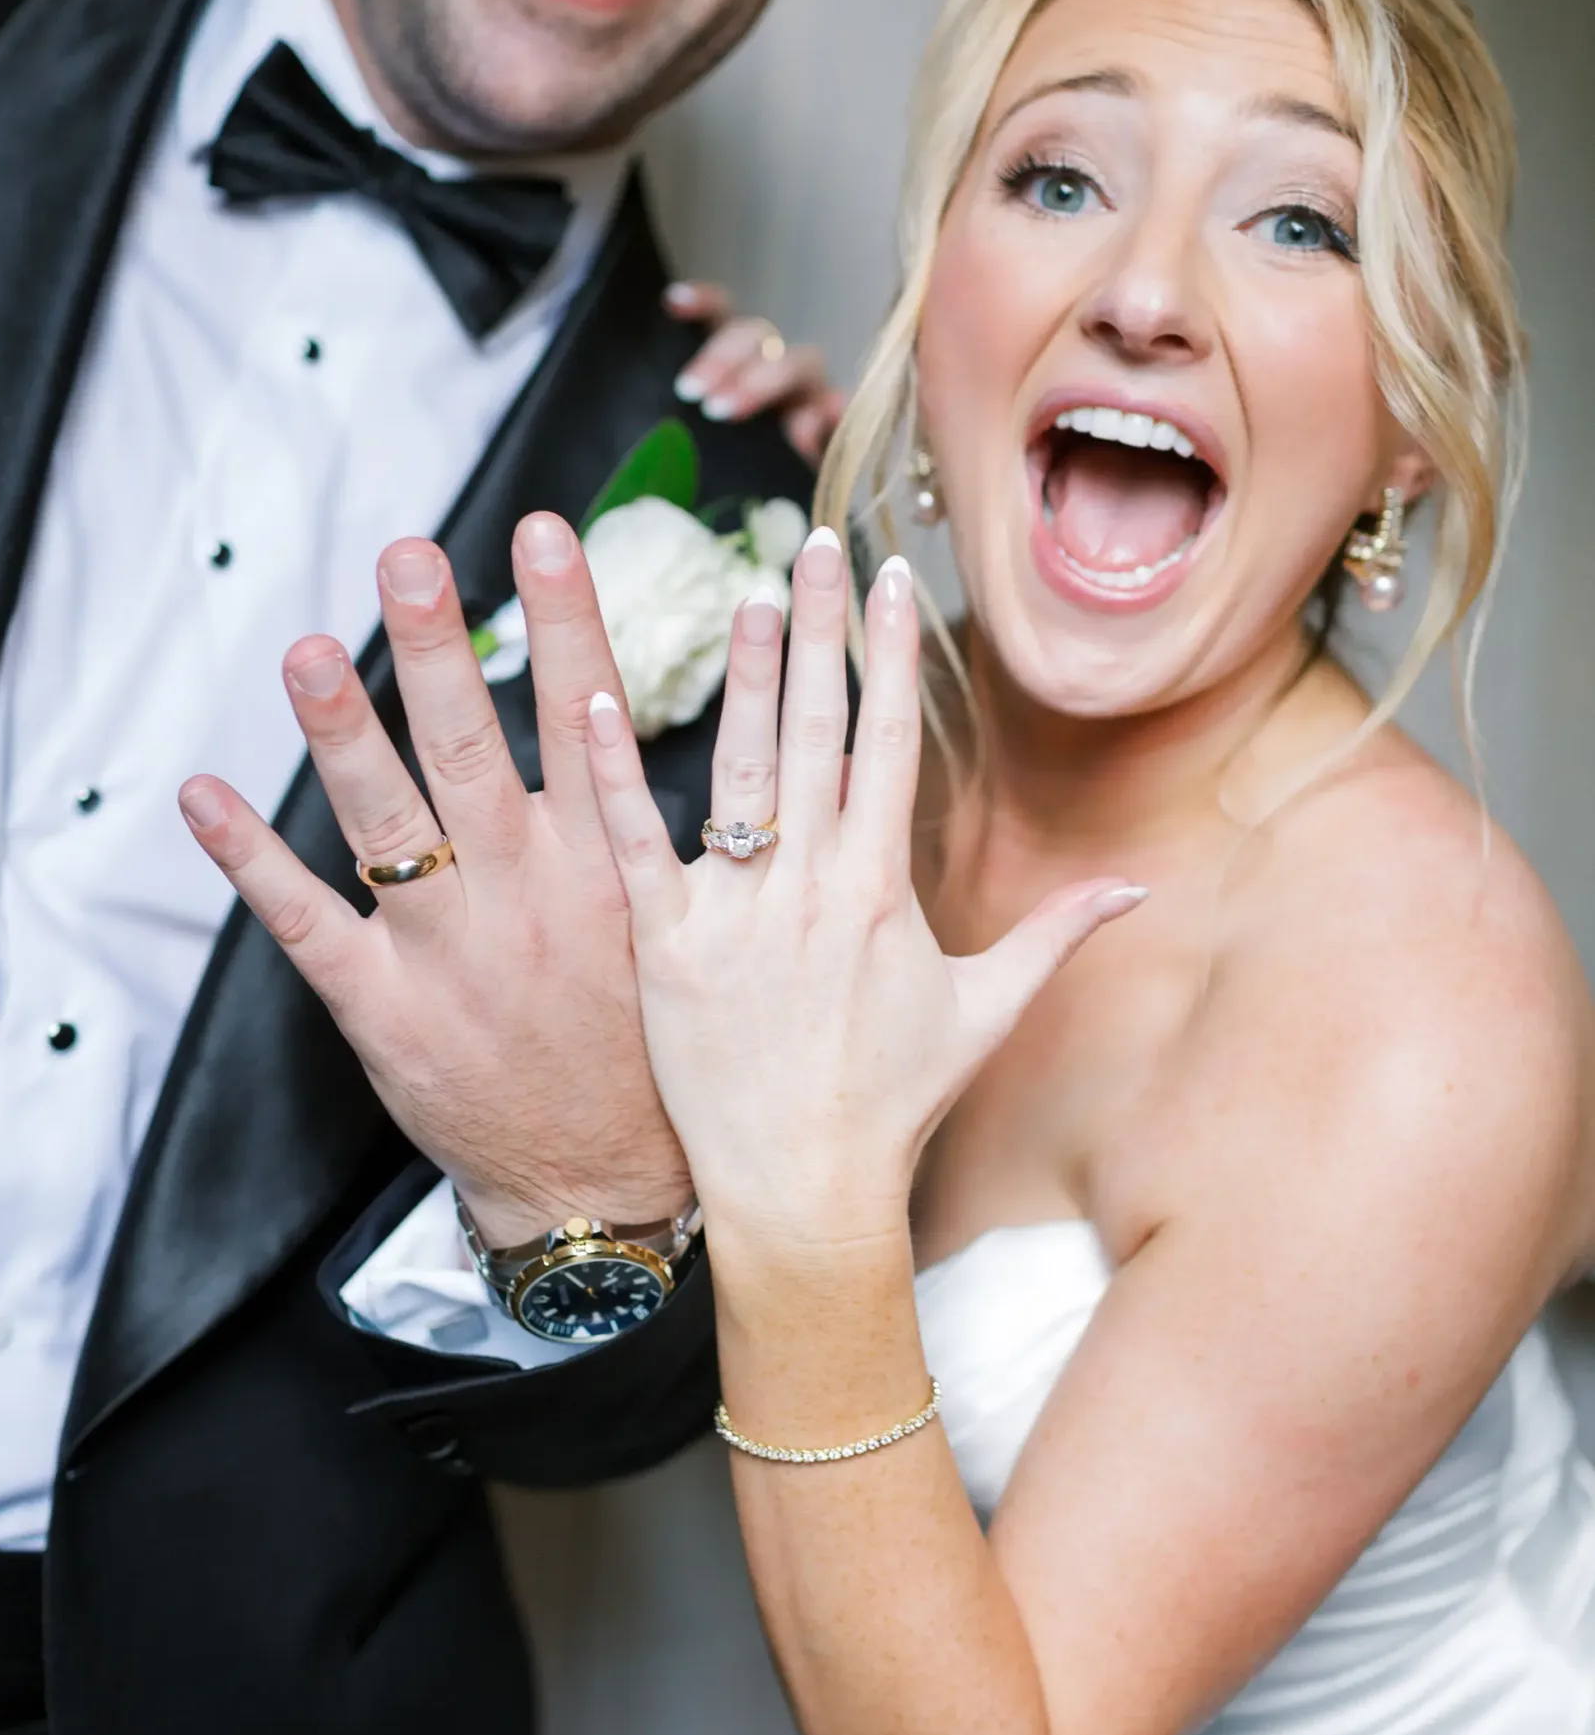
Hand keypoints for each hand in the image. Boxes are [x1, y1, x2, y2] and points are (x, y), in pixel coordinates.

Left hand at [178, 515, 687, 1245]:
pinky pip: (305, 922)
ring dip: (343, 730)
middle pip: (474, 744)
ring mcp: (449, 948)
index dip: (565, 615)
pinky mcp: (384, 1008)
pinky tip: (203, 796)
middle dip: (440, 643)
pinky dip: (250, 860)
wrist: (608, 1189)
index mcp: (610, 861)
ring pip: (388, 820)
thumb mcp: (672, 923)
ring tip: (307, 648)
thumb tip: (605, 700)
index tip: (541, 529)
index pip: (589, 712)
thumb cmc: (646, 1047)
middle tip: (409, 556)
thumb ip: (637, 820)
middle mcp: (528, 891)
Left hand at [581, 528, 1144, 1252]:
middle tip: (814, 542)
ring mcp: (738, 913)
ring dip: (744, 676)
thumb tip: (1141, 887)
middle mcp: (814, 885)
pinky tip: (594, 703)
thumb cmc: (893, 1106)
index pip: (891, 742)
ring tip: (745, 593)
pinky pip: (637, 848)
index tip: (889, 580)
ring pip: (740, 771)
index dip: (891, 654)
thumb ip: (1057, 935)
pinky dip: (616, 776)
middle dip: (820, 629)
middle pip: (819, 732)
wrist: (804, 1191)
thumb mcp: (986, 1014)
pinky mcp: (667, 949)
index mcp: (885, 888)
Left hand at [662, 281, 843, 466]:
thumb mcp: (694, 447)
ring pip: (801, 362)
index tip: (672, 302)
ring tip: (726, 412)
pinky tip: (814, 426)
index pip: (722, 315)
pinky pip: (843, 411)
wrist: (775, 520)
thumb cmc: (717, 474)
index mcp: (736, 361)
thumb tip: (679, 409)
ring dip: (762, 380)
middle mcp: (774, 367)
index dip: (702, 302)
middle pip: (758, 335)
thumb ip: (680, 428)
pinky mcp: (839, 429)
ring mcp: (811, 395)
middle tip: (691, 392)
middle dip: (723, 357)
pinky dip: (832, 411)